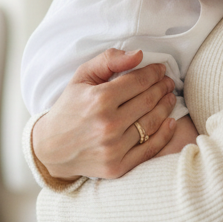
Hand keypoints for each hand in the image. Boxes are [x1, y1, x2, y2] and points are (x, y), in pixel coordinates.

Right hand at [31, 49, 178, 182]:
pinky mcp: (117, 167)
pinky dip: (165, 134)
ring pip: (152, 123)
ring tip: (170, 97)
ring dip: (166, 107)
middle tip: (168, 82)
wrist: (51, 148)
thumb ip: (109, 60)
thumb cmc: (69, 107)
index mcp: (99, 100)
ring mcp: (114, 148)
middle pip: (148, 101)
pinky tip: (171, 121)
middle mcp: (108, 125)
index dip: (154, 73)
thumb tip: (139, 54)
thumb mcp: (82, 77)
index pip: (139, 81)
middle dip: (162, 87)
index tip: (161, 69)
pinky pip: (150, 149)